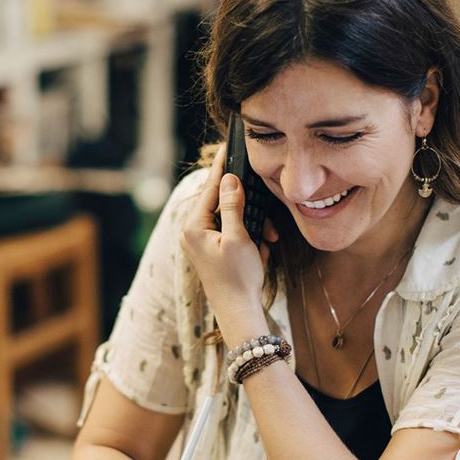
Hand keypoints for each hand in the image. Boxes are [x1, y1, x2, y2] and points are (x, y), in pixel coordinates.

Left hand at [181, 146, 278, 343]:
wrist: (238, 312)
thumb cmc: (238, 278)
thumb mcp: (238, 238)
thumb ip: (232, 206)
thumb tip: (229, 179)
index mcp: (193, 227)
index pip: (208, 189)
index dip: (221, 169)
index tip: (227, 148)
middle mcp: (193, 233)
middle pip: (222, 204)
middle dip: (248, 210)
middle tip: (263, 223)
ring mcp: (202, 242)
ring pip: (232, 219)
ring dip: (253, 227)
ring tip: (266, 241)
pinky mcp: (214, 250)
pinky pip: (234, 234)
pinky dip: (250, 238)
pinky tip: (260, 252)